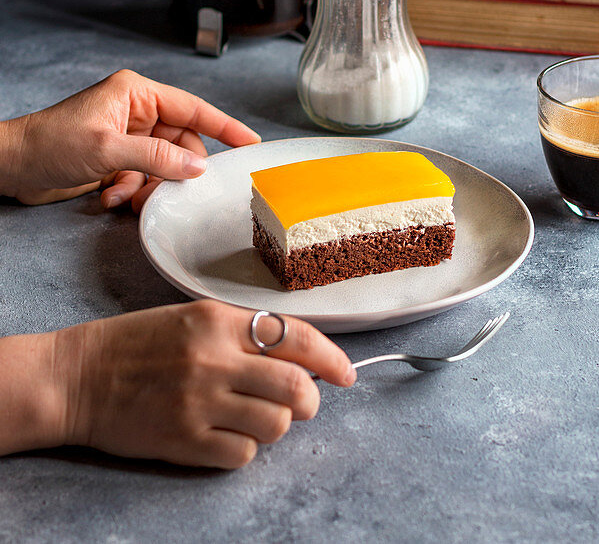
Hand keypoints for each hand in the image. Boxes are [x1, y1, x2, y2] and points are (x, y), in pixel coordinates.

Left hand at [0, 69, 259, 210]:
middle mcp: (137, 111)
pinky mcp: (117, 158)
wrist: (12, 165)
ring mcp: (128, 135)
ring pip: (163, 165)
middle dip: (174, 171)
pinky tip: (110, 196)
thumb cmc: (50, 142)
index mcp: (138, 93)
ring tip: (126, 195)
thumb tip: (196, 166)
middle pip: (181, 142)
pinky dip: (132, 190)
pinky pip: (143, 177)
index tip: (251, 143)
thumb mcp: (108, 150)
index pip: (194, 108)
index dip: (225, 126)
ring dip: (149, 185)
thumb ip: (157, 157)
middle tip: (173, 191)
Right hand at [43, 302, 354, 466]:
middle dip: (310, 400)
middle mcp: (213, 358)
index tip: (345, 372)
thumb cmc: (137, 344)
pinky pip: (242, 455)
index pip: (294, 336)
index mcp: (217, 320)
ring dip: (276, 426)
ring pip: (275, 425)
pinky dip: (244, 450)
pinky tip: (225, 437)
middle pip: (295, 386)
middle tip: (302, 403)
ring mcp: (199, 401)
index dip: (330, 357)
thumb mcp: (192, 318)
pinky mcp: (184, 439)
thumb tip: (298, 357)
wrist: (78, 376)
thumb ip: (242, 333)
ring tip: (255, 418)